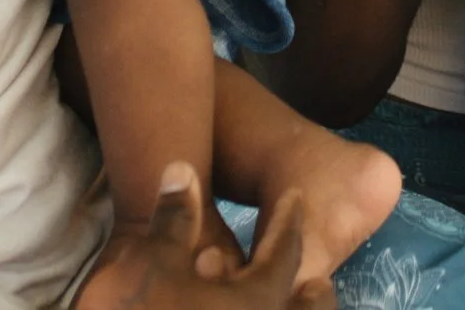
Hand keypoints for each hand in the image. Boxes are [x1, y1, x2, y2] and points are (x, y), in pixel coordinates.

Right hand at [75, 165, 331, 309]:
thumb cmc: (149, 309)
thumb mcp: (155, 260)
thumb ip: (174, 217)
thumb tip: (181, 168)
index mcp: (259, 298)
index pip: (286, 250)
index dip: (288, 218)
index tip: (294, 195)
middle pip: (311, 307)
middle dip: (313, 292)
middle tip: (316, 278)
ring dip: (290, 308)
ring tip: (287, 298)